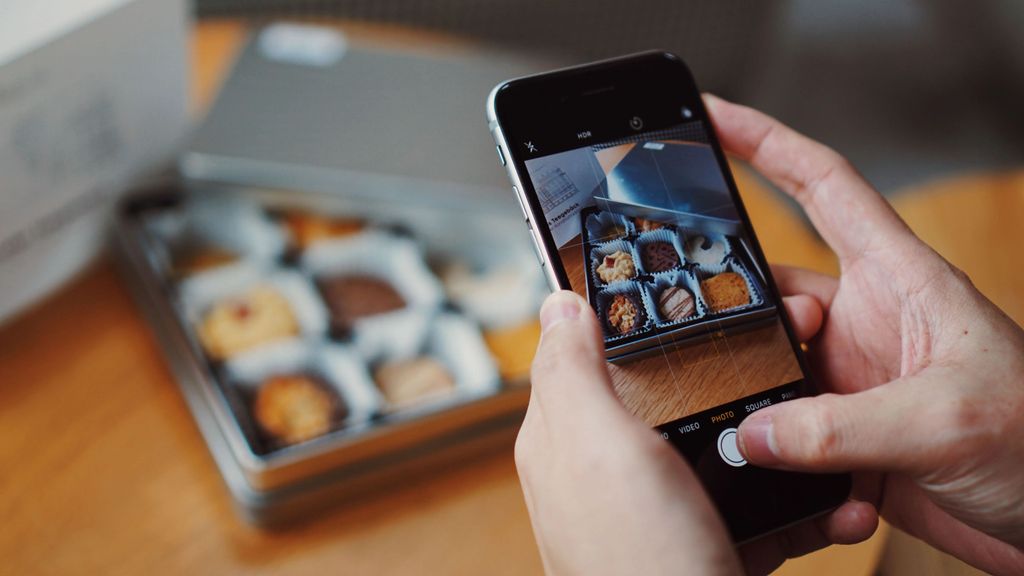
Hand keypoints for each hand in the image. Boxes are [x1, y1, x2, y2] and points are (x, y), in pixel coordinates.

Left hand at [517, 289, 873, 574]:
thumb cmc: (635, 564)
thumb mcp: (597, 450)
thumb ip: (573, 374)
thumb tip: (557, 303)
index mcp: (568, 437)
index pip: (592, 350)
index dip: (636, 316)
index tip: (695, 290)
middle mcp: (609, 472)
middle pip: (670, 393)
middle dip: (725, 370)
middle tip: (784, 346)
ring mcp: (659, 511)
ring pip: (721, 448)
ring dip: (771, 437)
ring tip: (815, 419)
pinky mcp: (704, 545)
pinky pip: (753, 506)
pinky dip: (792, 501)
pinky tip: (826, 501)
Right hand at [704, 95, 1023, 574]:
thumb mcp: (942, 420)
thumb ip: (838, 427)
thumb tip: (749, 433)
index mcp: (898, 280)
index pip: (821, 186)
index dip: (765, 143)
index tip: (710, 120)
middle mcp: (866, 321)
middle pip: (772, 287)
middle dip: (738, 308)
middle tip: (715, 342)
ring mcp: (851, 378)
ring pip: (768, 362)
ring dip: (756, 394)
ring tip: (757, 426)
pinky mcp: (846, 434)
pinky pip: (783, 431)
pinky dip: (779, 456)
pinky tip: (807, 484)